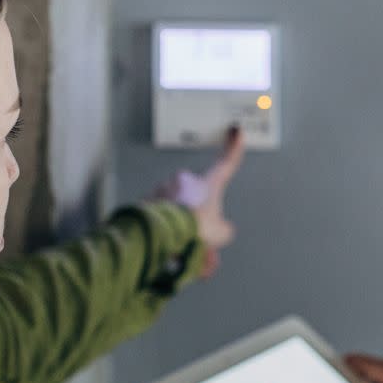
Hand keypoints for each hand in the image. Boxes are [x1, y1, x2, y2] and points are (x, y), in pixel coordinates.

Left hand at [155, 128, 246, 278]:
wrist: (165, 234)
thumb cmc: (196, 229)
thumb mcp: (221, 234)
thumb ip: (222, 229)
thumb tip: (221, 230)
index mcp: (208, 184)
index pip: (225, 164)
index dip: (233, 148)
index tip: (236, 130)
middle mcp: (185, 181)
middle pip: (194, 198)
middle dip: (195, 218)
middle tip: (197, 241)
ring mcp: (164, 189)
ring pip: (174, 208)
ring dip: (178, 227)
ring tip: (180, 251)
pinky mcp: (146, 201)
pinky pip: (158, 215)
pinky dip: (162, 229)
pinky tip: (164, 246)